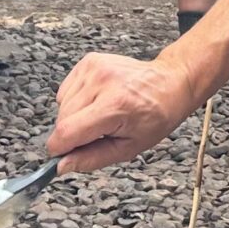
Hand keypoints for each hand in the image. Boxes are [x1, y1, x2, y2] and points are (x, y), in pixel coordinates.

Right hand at [49, 51, 197, 172]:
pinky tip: (96, 100)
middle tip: (96, 134)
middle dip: (71, 133)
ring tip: (100, 114)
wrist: (170, 83)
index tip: (61, 156)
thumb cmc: (155, 116)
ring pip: (62, 105)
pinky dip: (75, 100)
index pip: (67, 131)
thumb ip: (91, 158)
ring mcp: (95, 68)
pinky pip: (66, 89)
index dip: (58, 149)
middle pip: (62, 119)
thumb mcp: (128, 148)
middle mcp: (102, 82)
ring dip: (74, 116)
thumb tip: (61, 166)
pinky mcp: (89, 61)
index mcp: (114, 106)